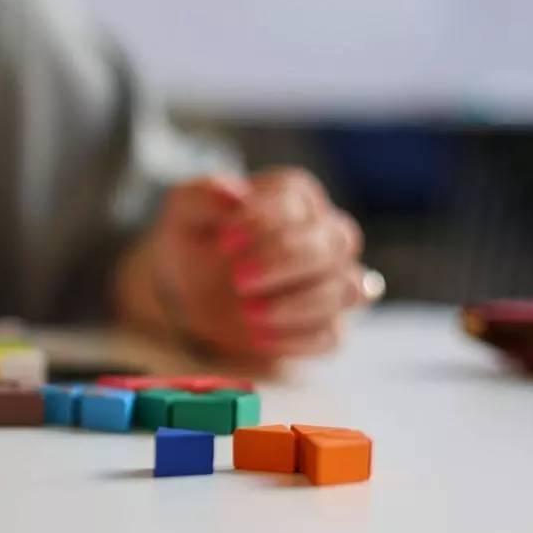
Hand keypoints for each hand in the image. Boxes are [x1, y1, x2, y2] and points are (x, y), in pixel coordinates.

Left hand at [137, 168, 366, 357]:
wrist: (188, 293)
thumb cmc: (195, 243)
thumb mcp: (183, 213)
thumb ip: (202, 196)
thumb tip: (232, 193)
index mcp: (293, 196)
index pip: (298, 200)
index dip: (264, 220)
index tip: (224, 241)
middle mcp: (324, 233)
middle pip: (338, 241)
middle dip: (286, 260)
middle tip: (238, 278)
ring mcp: (332, 281)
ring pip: (348, 289)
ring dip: (299, 303)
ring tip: (248, 311)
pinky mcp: (325, 324)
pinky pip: (333, 334)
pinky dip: (296, 338)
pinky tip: (257, 337)